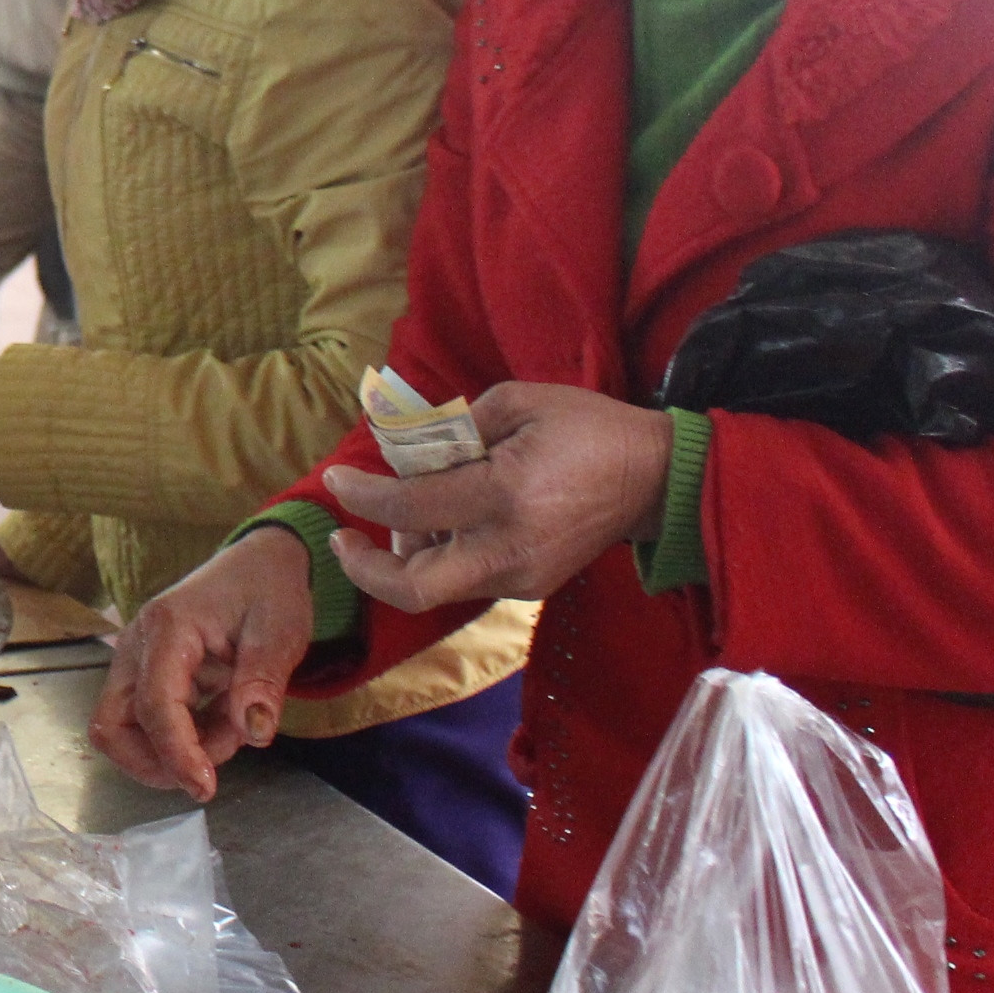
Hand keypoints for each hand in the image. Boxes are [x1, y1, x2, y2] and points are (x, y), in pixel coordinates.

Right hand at [87, 526, 314, 800]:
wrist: (258, 564)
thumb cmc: (268, 589)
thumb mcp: (280, 631)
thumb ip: (263, 681)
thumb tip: (253, 733)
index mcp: (168, 627)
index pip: (154, 705)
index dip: (176, 754)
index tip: (206, 787)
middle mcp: (137, 645)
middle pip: (112, 725)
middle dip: (154, 763)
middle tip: (209, 769)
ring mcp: (135, 661)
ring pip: (121, 729)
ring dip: (170, 752)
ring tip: (226, 731)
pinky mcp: (144, 675)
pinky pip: (143, 723)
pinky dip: (179, 740)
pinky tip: (219, 722)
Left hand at [324, 382, 669, 612]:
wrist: (656, 478)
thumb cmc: (587, 428)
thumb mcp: (518, 402)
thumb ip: (454, 428)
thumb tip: (406, 454)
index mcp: (504, 496)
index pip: (408, 509)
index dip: (361, 496)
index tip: (337, 479)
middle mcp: (509, 549)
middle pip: (412, 589)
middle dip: (364, 569)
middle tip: (342, 538)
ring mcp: (522, 577)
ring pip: (437, 588)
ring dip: (406, 557)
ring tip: (408, 514)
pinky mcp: (532, 587)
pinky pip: (467, 579)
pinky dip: (442, 556)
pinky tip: (448, 523)